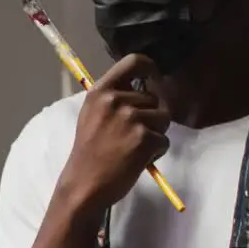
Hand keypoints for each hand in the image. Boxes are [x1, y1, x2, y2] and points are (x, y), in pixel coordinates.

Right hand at [58, 53, 169, 220]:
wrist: (84, 185)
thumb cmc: (88, 153)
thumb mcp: (92, 115)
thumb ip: (114, 98)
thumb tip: (144, 86)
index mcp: (100, 92)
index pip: (134, 62)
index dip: (150, 69)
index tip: (153, 80)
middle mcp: (115, 101)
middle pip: (155, 98)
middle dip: (151, 116)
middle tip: (131, 136)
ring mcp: (131, 119)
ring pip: (163, 118)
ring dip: (155, 134)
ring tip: (134, 148)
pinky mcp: (144, 139)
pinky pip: (164, 140)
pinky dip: (156, 152)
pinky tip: (137, 160)